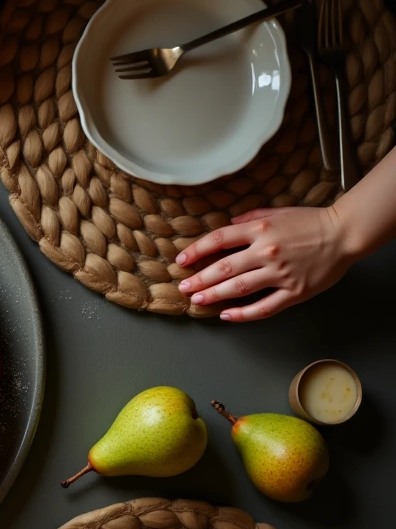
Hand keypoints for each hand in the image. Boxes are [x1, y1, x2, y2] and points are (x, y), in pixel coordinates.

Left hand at [175, 206, 360, 320]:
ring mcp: (279, 274)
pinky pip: (264, 307)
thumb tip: (229, 224)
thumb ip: (251, 219)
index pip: (219, 240)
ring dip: (214, 296)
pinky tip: (227, 316)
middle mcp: (266, 252)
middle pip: (223, 268)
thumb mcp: (277, 212)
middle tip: (184, 288)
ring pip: (238, 288)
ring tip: (197, 301)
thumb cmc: (311, 222)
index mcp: (260, 230)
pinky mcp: (294, 292)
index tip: (182, 261)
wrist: (345, 233)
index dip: (197, 251)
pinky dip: (243, 314)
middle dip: (199, 279)